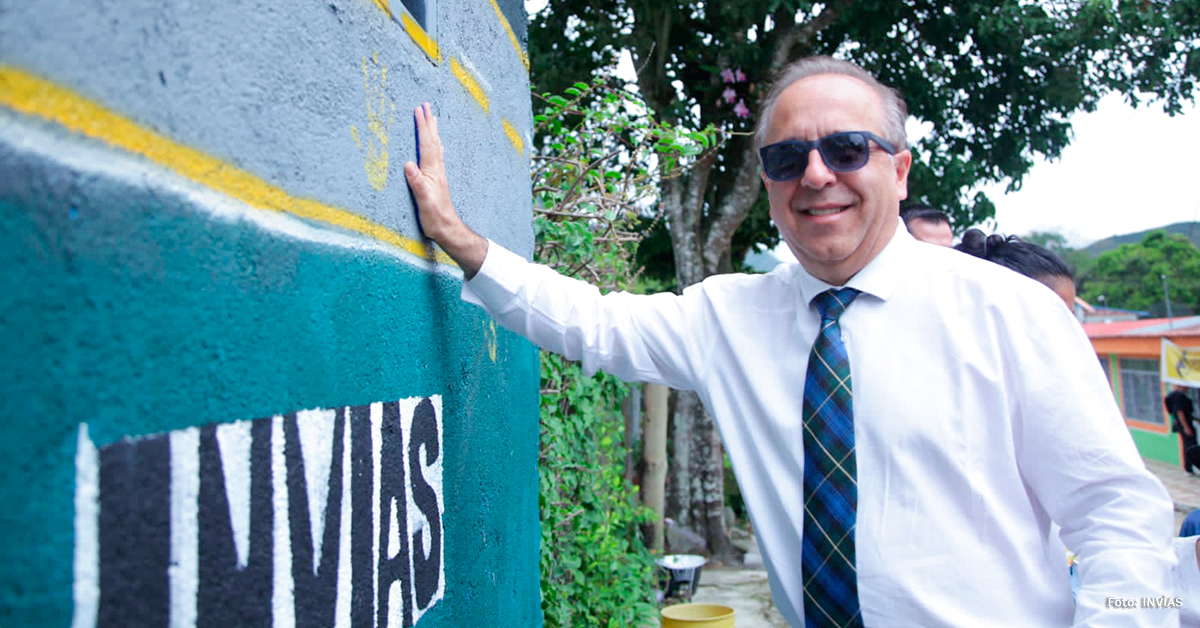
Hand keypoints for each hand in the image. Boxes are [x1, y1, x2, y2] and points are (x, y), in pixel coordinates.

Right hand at [404, 103, 487, 275]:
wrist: (447, 228)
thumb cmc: (434, 216)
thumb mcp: (423, 200)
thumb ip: (417, 182)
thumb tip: (408, 165)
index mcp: (431, 170)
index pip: (426, 144)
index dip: (422, 127)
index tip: (419, 109)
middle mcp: (436, 169)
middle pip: (433, 141)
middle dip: (429, 123)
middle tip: (427, 105)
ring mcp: (438, 174)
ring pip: (435, 147)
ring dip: (433, 132)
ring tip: (433, 119)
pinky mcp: (436, 180)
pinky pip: (435, 156)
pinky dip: (435, 146)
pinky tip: (436, 146)